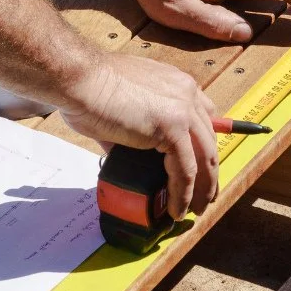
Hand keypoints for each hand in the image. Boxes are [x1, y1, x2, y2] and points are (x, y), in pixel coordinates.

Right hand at [59, 52, 218, 219]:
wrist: (80, 80)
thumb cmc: (89, 88)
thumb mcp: (121, 105)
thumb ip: (131, 128)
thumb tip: (124, 153)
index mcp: (174, 83)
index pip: (203, 117)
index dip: (205, 145)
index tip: (202, 166)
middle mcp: (185, 93)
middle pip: (209, 139)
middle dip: (210, 171)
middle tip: (205, 195)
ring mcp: (182, 110)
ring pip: (205, 157)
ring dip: (203, 189)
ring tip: (195, 210)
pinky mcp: (172, 129)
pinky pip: (186, 170)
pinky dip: (183, 194)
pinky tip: (177, 208)